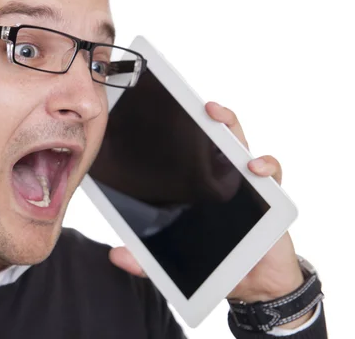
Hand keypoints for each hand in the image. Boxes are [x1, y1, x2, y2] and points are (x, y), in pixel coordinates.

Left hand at [109, 102, 310, 328]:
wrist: (252, 284)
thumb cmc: (214, 262)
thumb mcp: (171, 261)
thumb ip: (145, 259)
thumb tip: (116, 254)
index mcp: (196, 185)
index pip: (186, 152)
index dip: (177, 130)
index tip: (159, 111)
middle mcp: (221, 177)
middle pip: (214, 136)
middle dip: (205, 114)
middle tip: (192, 103)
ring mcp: (245, 183)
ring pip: (240, 143)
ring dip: (230, 125)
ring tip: (216, 116)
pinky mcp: (270, 196)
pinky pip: (271, 174)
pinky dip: (266, 165)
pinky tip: (254, 167)